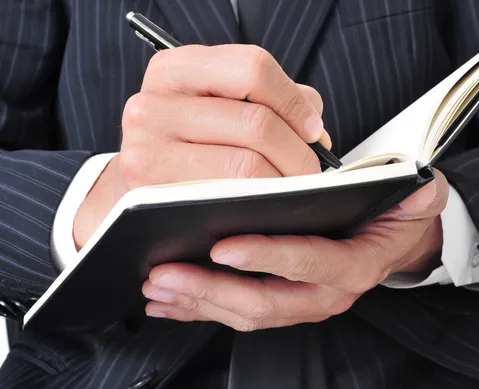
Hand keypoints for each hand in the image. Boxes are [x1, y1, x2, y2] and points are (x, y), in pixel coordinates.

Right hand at [73, 45, 330, 248]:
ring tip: (294, 188)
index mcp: (175, 69)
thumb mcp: (223, 106)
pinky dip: (259, 202)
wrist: (139, 190)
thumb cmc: (194, 145)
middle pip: (256, 122)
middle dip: (298, 153)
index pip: (254, 68)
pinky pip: (227, 197)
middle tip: (311, 171)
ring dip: (284, 181)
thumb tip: (314, 130)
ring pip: (246, 164)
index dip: (294, 102)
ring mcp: (146, 149)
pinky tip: (267, 203)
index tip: (313, 130)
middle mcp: (152, 104)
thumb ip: (273, 102)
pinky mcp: (151, 192)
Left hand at [142, 170, 448, 330]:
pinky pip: (236, 312)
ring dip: (198, 301)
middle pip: (266, 302)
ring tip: (155, 285)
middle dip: (213, 291)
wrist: (395, 239)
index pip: (312, 263)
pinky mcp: (280, 302)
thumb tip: (420, 186)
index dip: (271, 257)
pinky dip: (200, 306)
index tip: (225, 246)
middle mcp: (326, 293)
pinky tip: (167, 299)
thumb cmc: (395, 213)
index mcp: (354, 265)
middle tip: (165, 274)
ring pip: (245, 312)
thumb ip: (419, 191)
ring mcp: (301, 302)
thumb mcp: (416, 196)